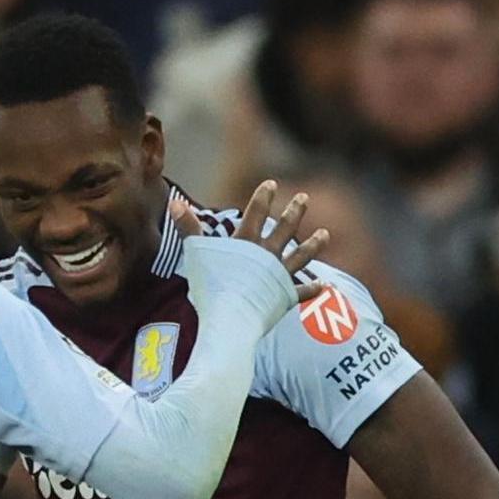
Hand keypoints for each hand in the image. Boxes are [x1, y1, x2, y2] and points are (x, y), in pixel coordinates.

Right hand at [171, 184, 330, 303]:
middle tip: (304, 198)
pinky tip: (324, 285)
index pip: (256, 213)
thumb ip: (188, 226)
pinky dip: (312, 289)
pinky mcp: (284, 297)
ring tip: (324, 234)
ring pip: (300, 256)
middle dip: (295, 212)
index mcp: (247, 243)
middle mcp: (267, 255)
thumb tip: (175, 201)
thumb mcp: (196, 252)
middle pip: (284, 229)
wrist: (230, 315)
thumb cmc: (210, 285)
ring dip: (313, 245)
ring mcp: (279, 275)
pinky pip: (301, 292)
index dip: (263, 197)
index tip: (271, 184)